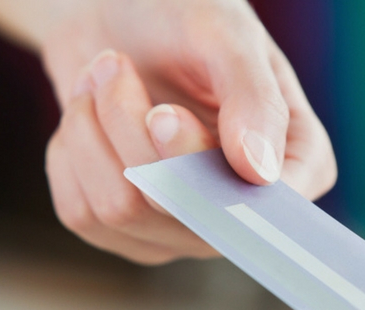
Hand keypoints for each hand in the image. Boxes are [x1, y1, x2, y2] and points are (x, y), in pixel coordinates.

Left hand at [42, 0, 335, 262]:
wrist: (114, 17)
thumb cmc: (181, 16)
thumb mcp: (227, 36)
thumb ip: (255, 99)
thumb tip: (259, 174)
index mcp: (295, 165)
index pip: (263, 210)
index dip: (204, 173)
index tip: (164, 113)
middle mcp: (242, 210)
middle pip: (178, 209)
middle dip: (130, 128)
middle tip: (116, 66)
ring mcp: (184, 229)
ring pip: (122, 211)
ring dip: (92, 130)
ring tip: (101, 79)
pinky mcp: (127, 233)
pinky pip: (81, 214)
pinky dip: (69, 153)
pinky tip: (88, 118)